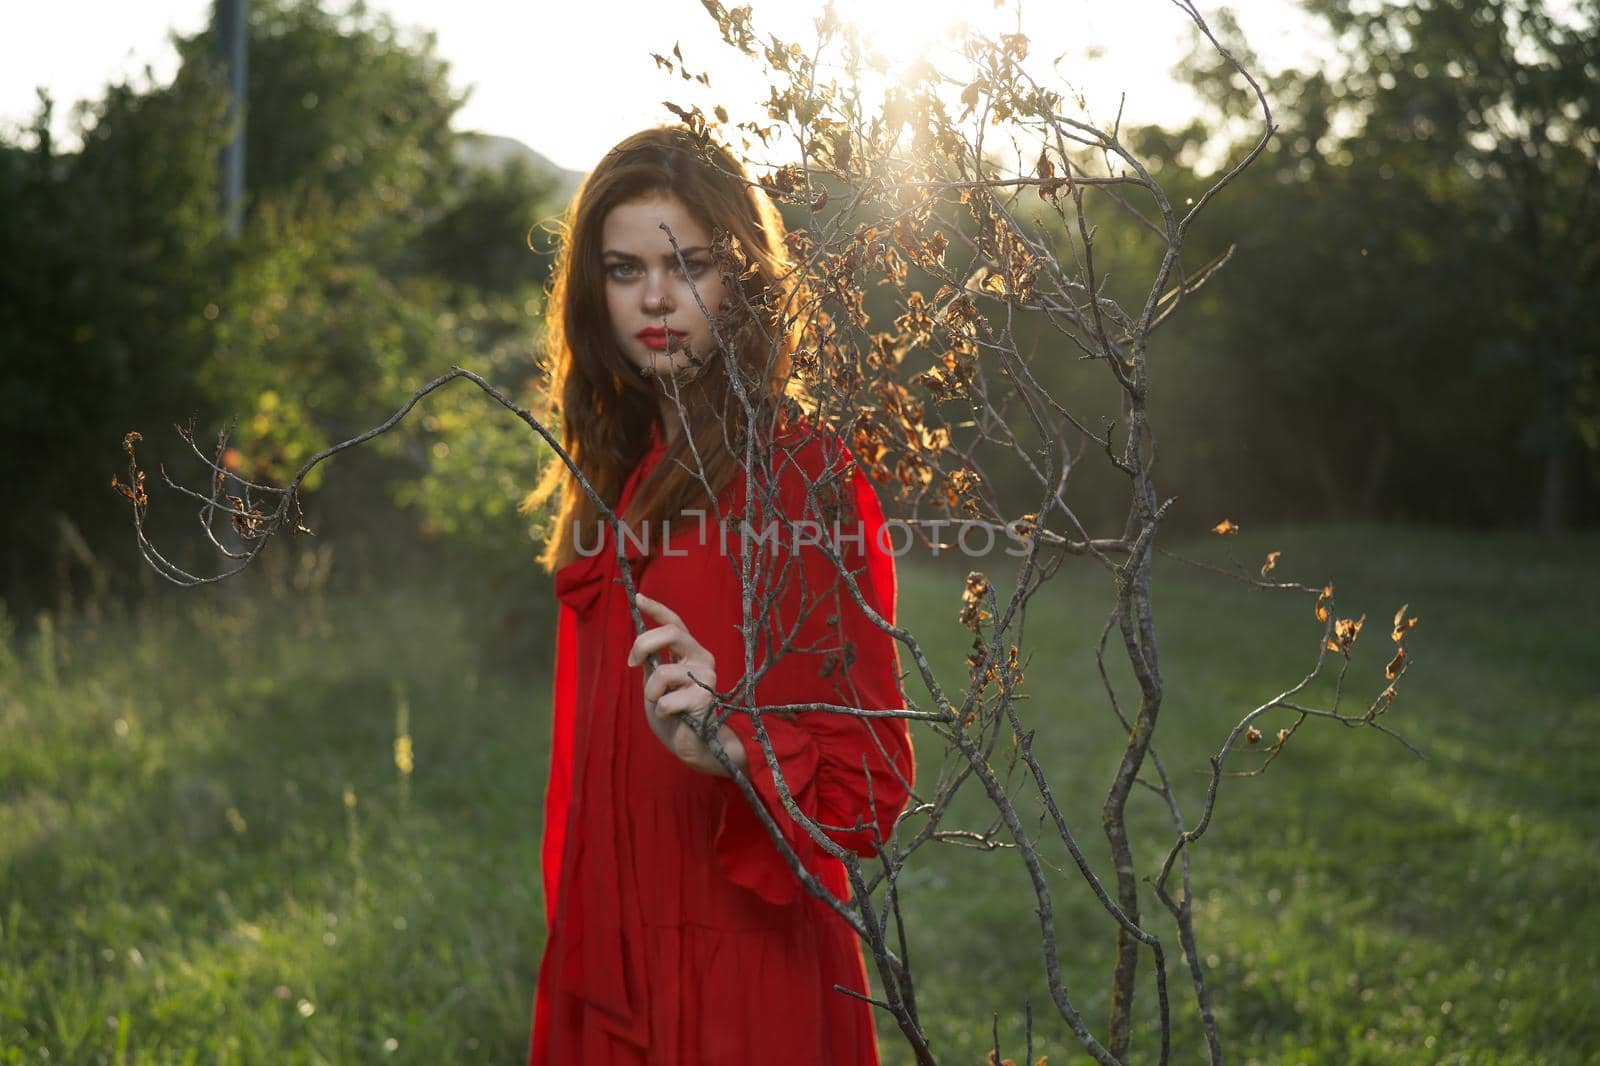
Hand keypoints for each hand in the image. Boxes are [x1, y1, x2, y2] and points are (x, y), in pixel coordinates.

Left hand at [627, 593, 747, 776]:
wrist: (694, 744)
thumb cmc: (674, 713)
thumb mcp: (657, 683)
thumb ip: (653, 663)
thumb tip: (638, 645)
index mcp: (690, 652)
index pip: (675, 623)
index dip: (657, 609)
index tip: (638, 598)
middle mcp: (702, 659)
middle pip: (672, 633)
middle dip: (643, 644)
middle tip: (632, 663)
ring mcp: (706, 678)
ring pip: (662, 673)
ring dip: (651, 694)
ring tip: (660, 706)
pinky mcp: (705, 699)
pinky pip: (666, 701)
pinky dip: (661, 712)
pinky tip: (672, 718)